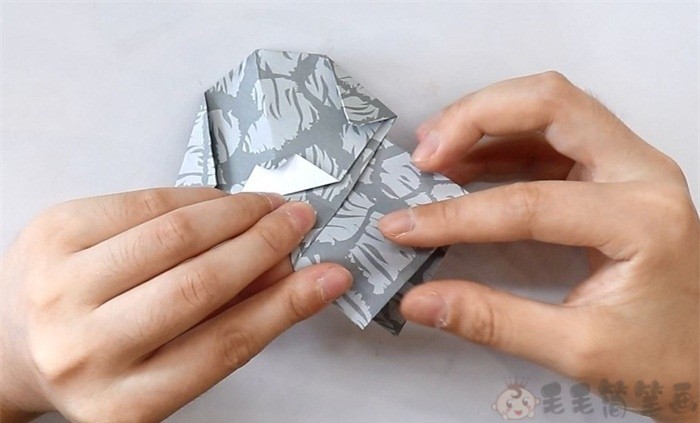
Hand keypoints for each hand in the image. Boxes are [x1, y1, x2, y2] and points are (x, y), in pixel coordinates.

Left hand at [0, 188, 351, 421]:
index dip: (287, 304)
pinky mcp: (52, 231)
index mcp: (123, 403)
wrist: (12, 344)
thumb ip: (230, 326)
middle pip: (199, 284)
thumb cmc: (98, 365)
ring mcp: (60, 285)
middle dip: (263, 244)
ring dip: (234, 212)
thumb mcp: (164, 372)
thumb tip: (296, 277)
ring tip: (266, 208)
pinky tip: (218, 202)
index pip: (225, 345)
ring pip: (173, 233)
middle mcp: (85, 349)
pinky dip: (193, 197)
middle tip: (298, 223)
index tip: (328, 276)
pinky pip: (142, 200)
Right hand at [379, 72, 698, 421]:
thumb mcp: (578, 350)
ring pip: (551, 107)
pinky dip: (501, 141)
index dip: (456, 214)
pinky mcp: (614, 172)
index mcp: (643, 219)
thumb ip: (494, 321)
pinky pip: (552, 135)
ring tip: (432, 152)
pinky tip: (463, 164)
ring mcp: (631, 165)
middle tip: (422, 156)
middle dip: (475, 118)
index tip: (403, 226)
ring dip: (485, 119)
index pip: (531, 201)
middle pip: (552, 104)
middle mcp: (643, 173)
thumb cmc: (663, 360)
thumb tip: (420, 301)